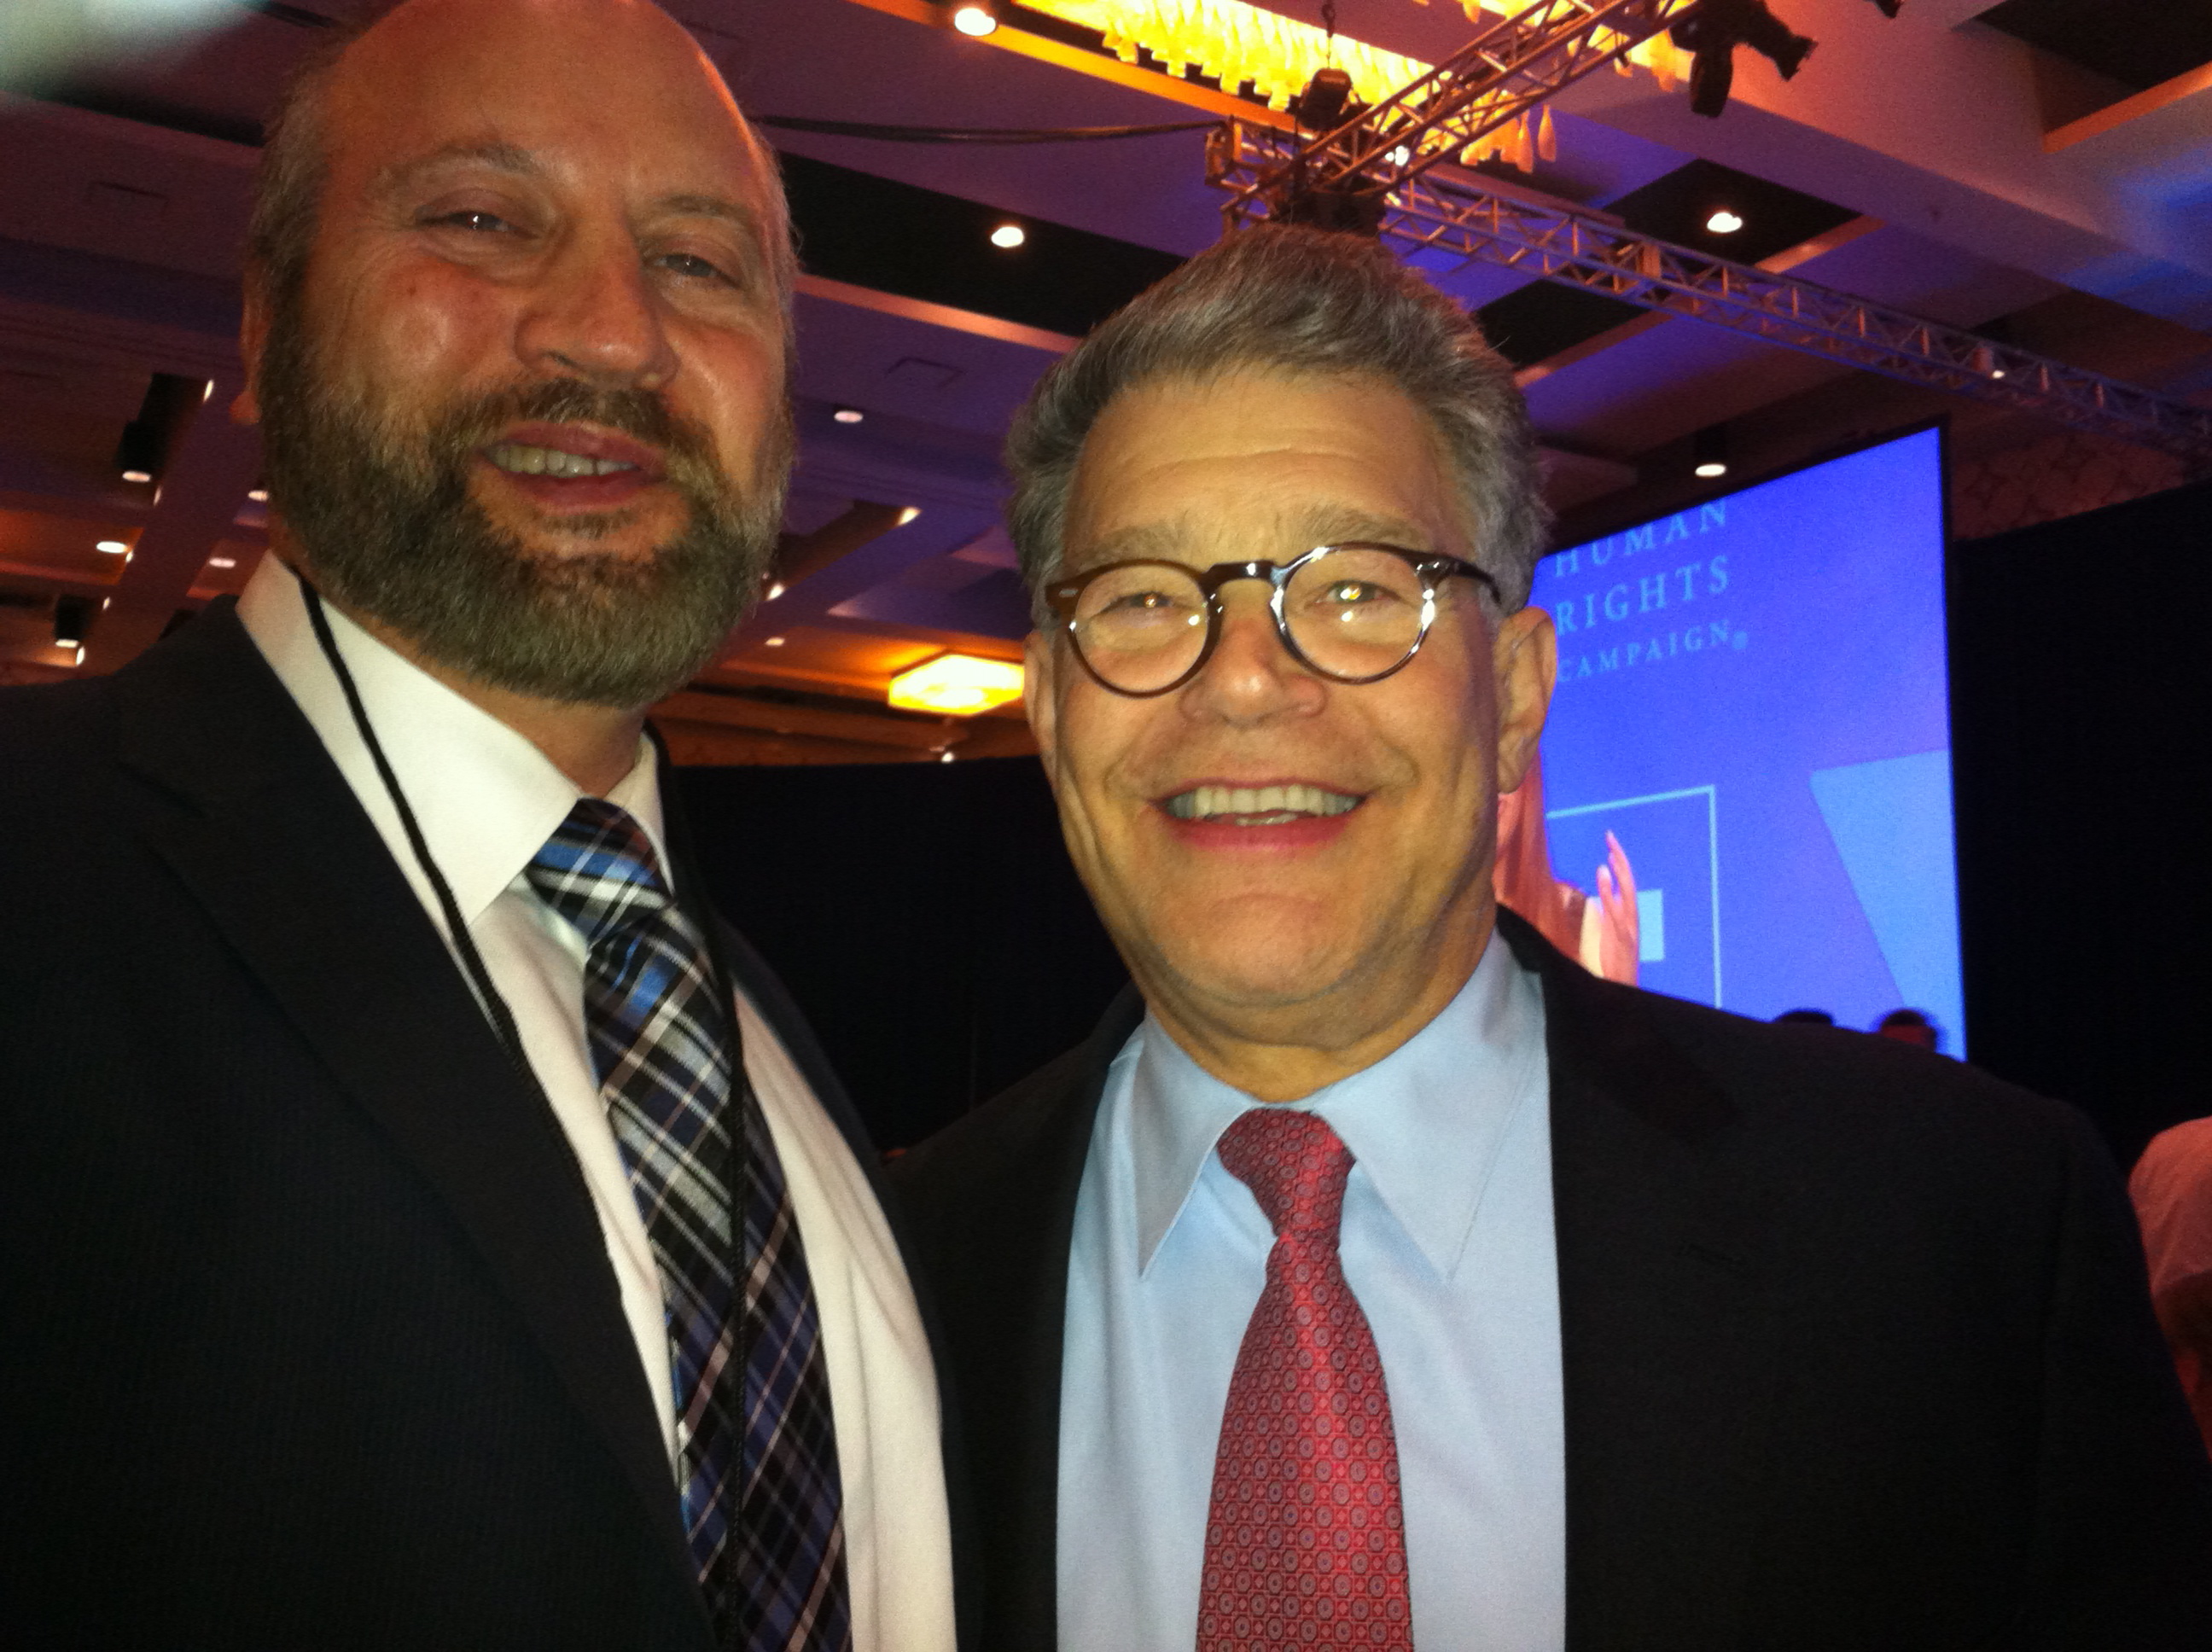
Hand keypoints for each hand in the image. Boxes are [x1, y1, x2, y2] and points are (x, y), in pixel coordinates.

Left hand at [1593, 831, 1638, 985]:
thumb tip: (1600, 896)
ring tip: (1610, 852)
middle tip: (1610, 837)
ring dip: (1618, 871)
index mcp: (1628, 914)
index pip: (1624, 882)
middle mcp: (1631, 916)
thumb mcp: (1609, 933)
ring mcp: (1629, 926)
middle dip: (1620, 858)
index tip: (1610, 844)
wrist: (1623, 986)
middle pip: (1628, 881)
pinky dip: (1609, 891)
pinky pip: (1615, 910)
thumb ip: (1607, 913)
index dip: (1619, 863)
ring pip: (1626, 893)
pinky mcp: (1623, 937)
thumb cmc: (1615, 961)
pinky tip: (1602, 874)